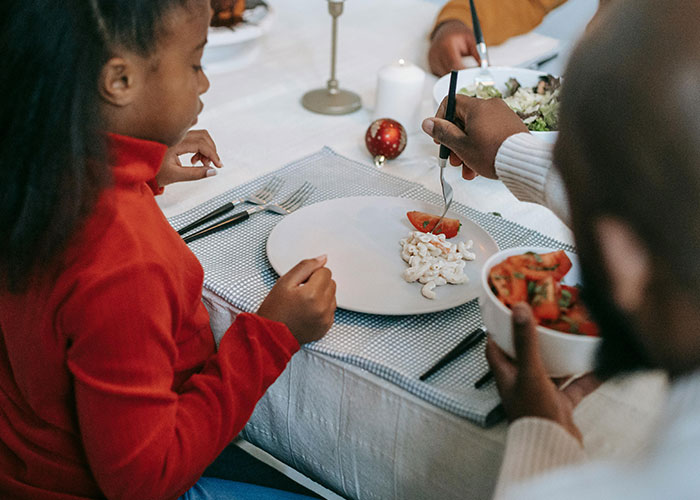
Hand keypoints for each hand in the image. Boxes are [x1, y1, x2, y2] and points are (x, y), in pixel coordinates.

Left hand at [155, 129, 222, 186]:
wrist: (137, 169)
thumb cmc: (152, 172)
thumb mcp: (175, 176)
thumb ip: (195, 174)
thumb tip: (212, 171)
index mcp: (174, 143)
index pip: (201, 144)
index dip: (213, 155)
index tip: (218, 165)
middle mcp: (175, 136)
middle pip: (203, 136)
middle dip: (211, 151)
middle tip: (211, 165)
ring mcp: (175, 135)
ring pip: (199, 135)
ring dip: (206, 149)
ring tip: (201, 163)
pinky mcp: (175, 137)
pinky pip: (193, 137)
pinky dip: (199, 147)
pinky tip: (194, 159)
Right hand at [257, 255, 336, 344]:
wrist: (271, 335)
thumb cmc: (274, 310)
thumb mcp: (285, 282)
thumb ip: (305, 266)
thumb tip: (322, 259)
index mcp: (312, 294)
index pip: (325, 271)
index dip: (311, 274)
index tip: (300, 282)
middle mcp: (322, 308)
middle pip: (331, 283)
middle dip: (318, 284)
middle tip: (301, 292)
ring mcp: (325, 319)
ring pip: (332, 296)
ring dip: (321, 296)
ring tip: (303, 303)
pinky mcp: (326, 327)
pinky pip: (331, 310)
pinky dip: (322, 308)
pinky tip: (308, 311)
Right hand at [422, 95, 526, 179]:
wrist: (523, 163)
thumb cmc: (494, 153)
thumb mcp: (461, 145)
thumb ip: (442, 132)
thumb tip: (428, 123)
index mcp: (477, 107)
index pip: (451, 102)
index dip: (441, 119)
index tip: (440, 135)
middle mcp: (491, 106)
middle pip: (463, 120)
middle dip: (455, 141)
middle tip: (453, 157)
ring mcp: (503, 116)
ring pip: (476, 130)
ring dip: (467, 149)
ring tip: (467, 168)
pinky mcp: (511, 126)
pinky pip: (490, 134)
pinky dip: (481, 147)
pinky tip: (479, 165)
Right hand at [428, 20, 478, 76]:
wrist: (446, 30)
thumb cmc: (459, 34)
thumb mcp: (472, 40)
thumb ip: (479, 54)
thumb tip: (487, 68)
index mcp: (447, 44)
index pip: (454, 64)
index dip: (463, 73)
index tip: (473, 78)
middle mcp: (437, 52)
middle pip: (448, 72)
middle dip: (461, 78)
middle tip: (471, 80)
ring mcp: (432, 60)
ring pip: (444, 76)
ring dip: (455, 78)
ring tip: (464, 73)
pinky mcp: (431, 65)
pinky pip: (441, 76)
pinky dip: (449, 76)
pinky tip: (454, 70)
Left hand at [485, 303, 600, 442]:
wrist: (553, 449)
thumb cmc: (534, 415)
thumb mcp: (530, 372)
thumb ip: (526, 342)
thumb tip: (518, 309)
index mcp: (506, 374)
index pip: (495, 346)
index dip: (499, 328)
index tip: (509, 309)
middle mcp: (521, 382)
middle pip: (524, 354)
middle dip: (535, 336)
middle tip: (547, 318)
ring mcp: (541, 393)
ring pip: (551, 368)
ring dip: (560, 354)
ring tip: (572, 335)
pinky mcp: (560, 404)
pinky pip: (574, 386)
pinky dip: (586, 376)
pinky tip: (600, 366)